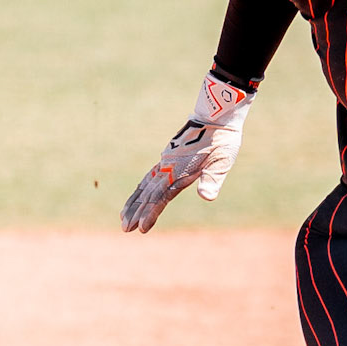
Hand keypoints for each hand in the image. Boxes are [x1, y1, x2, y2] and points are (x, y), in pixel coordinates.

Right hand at [121, 73, 253, 232]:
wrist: (216, 116)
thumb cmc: (222, 140)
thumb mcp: (222, 161)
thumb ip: (212, 179)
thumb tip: (207, 197)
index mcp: (179, 170)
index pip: (161, 196)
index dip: (150, 212)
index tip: (142, 228)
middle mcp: (168, 166)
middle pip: (148, 193)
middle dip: (136, 212)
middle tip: (126, 229)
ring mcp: (166, 161)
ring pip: (145, 185)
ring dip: (134, 202)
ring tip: (123, 216)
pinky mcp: (168, 158)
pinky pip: (150, 176)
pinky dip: (141, 188)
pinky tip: (138, 195)